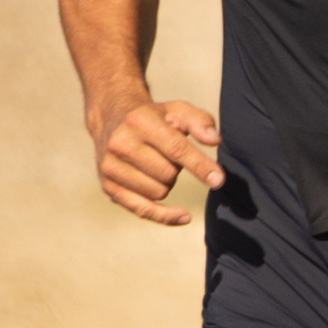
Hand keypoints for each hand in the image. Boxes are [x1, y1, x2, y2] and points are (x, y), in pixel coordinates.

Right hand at [92, 98, 224, 223]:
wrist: (111, 120)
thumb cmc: (152, 118)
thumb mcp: (177, 110)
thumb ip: (200, 121)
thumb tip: (214, 141)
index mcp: (140, 121)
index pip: (176, 149)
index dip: (199, 166)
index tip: (218, 180)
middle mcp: (121, 144)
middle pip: (168, 174)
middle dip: (177, 169)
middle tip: (167, 155)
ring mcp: (111, 167)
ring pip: (159, 192)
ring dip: (166, 183)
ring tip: (156, 165)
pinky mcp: (108, 186)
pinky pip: (143, 210)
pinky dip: (165, 216)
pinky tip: (184, 217)